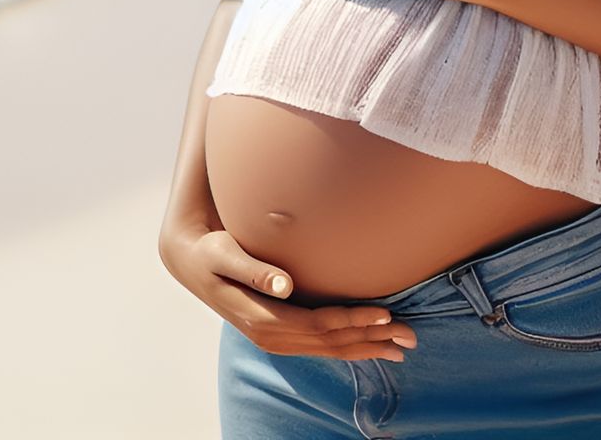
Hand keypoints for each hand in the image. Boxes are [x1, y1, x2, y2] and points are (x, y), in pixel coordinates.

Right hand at [157, 214, 416, 361]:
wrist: (190, 261)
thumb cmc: (212, 251)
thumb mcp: (226, 255)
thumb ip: (255, 270)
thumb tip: (285, 286)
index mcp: (263, 319)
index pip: (318, 325)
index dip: (353, 320)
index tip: (385, 314)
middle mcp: (272, 335)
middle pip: (331, 343)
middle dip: (371, 339)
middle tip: (410, 336)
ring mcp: (276, 338)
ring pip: (329, 349)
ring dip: (367, 347)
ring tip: (401, 345)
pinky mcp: (279, 332)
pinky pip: (320, 345)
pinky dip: (349, 345)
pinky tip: (370, 343)